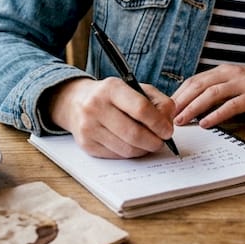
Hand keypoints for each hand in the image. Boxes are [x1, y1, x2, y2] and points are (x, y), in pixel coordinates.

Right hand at [45, 77, 176, 157]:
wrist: (76, 102)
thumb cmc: (111, 96)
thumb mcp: (134, 88)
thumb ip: (157, 101)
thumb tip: (168, 121)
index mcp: (111, 88)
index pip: (140, 108)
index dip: (158, 123)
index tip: (167, 130)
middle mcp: (96, 107)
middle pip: (134, 133)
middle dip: (154, 141)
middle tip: (161, 141)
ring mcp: (89, 127)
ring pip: (127, 149)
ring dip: (143, 149)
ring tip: (148, 143)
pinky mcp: (87, 144)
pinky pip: (117, 155)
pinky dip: (130, 153)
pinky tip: (132, 145)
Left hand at [171, 65, 244, 127]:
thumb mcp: (239, 83)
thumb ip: (220, 90)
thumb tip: (197, 106)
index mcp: (224, 70)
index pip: (194, 80)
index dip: (179, 94)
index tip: (167, 108)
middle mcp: (231, 73)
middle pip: (198, 85)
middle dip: (181, 101)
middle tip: (167, 116)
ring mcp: (243, 84)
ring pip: (211, 94)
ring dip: (193, 108)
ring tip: (182, 121)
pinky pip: (231, 105)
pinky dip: (217, 114)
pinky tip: (207, 123)